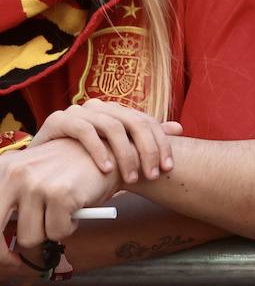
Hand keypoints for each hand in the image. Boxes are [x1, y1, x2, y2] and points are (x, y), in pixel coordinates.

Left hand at [0, 139, 121, 248]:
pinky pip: (58, 232)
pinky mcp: (60, 194)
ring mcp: (37, 184)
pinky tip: (76, 207)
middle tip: (13, 262)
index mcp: (3, 168)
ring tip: (61, 213)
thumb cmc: (71, 168)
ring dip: (48, 232)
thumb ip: (13, 197)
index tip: (2, 254)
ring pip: (29, 237)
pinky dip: (69, 227)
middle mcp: (15, 174)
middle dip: (3, 255)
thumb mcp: (33, 174)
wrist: (109, 151)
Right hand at [32, 98, 181, 185]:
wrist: (44, 164)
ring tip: (131, 178)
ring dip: (125, 154)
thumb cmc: (85, 160)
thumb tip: (179, 128)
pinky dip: (98, 150)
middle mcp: (101, 107)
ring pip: (112, 127)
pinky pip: (84, 131)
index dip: (161, 144)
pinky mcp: (59, 120)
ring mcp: (79, 111)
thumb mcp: (117, 150)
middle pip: (134, 123)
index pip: (147, 122)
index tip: (168, 168)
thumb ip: (143, 139)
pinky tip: (106, 169)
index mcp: (117, 112)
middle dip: (147, 151)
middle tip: (152, 175)